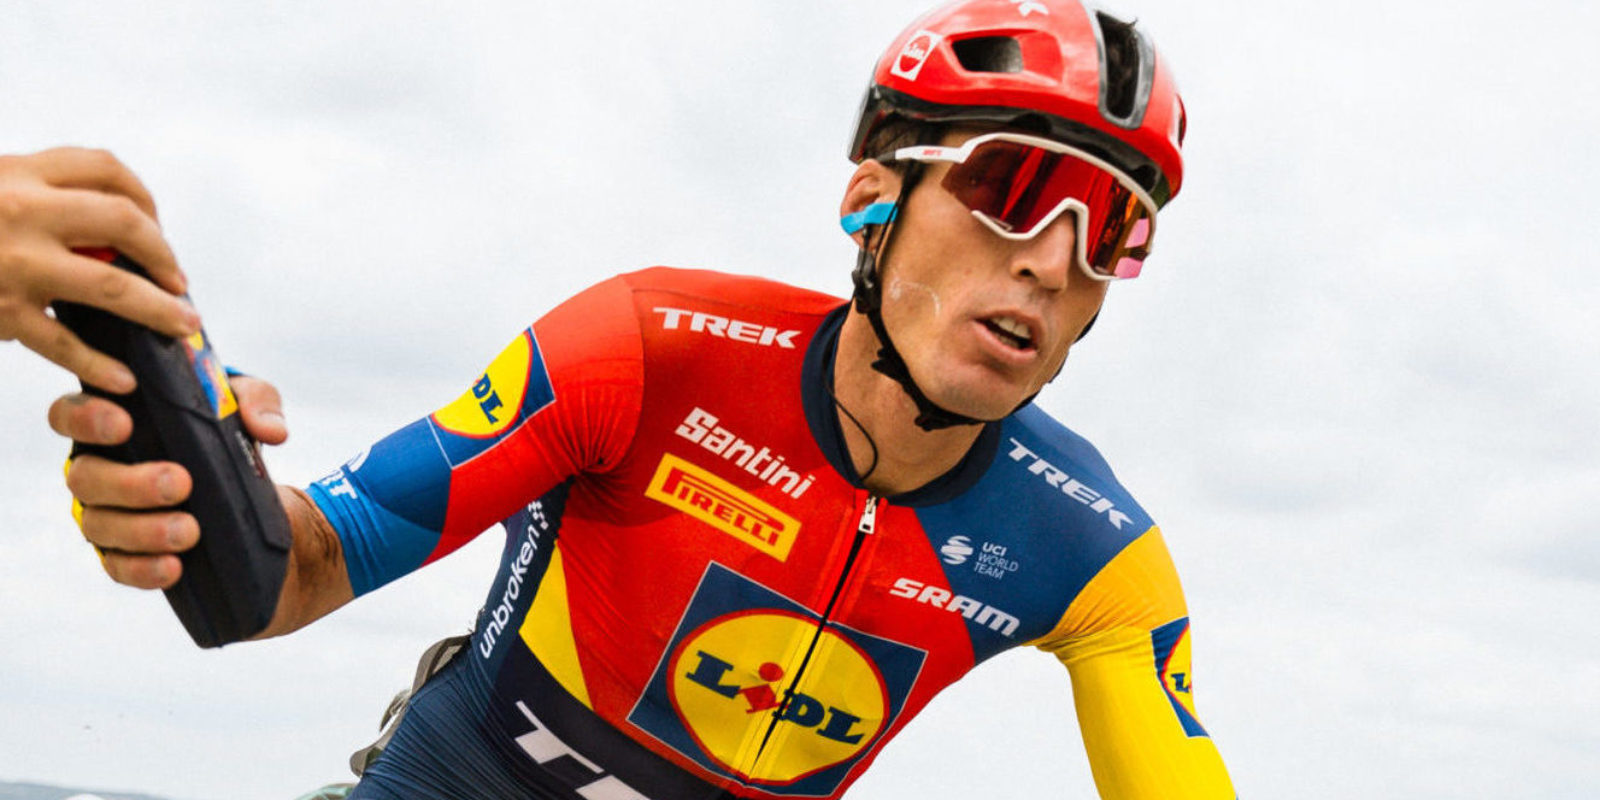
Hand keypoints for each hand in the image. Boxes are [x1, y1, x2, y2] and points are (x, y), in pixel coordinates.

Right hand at [1, 147, 200, 391]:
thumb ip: (37, 198)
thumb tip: (110, 229)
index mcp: (17, 172)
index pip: (105, 168)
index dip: (143, 198)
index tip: (155, 226)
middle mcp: (20, 210)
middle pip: (124, 222)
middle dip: (164, 254)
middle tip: (179, 282)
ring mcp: (13, 263)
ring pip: (112, 286)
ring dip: (159, 309)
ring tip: (183, 326)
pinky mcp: (0, 312)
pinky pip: (65, 343)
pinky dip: (100, 364)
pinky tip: (123, 377)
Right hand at [51, 374, 288, 588]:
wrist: (250, 502)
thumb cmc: (228, 437)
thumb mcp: (248, 409)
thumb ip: (257, 402)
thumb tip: (270, 430)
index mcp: (113, 423)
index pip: (71, 412)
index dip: (86, 414)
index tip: (126, 416)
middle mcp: (98, 468)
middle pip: (84, 476)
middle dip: (129, 482)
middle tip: (180, 482)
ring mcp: (106, 515)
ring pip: (99, 526)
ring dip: (142, 530)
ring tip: (190, 531)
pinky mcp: (124, 556)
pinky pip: (119, 568)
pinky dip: (144, 569)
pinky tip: (174, 568)